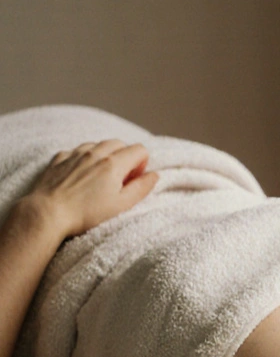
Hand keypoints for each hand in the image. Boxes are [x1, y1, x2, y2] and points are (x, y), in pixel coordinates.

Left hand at [23, 140, 159, 237]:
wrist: (47, 213)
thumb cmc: (86, 213)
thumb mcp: (122, 205)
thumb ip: (141, 188)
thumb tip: (155, 175)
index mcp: (114, 164)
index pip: (139, 150)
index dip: (142, 164)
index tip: (135, 179)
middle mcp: (95, 153)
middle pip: (119, 143)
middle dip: (125, 157)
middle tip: (120, 178)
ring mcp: (75, 154)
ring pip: (97, 144)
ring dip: (104, 155)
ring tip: (101, 176)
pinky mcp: (59, 159)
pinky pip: (76, 150)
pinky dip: (83, 157)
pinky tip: (81, 173)